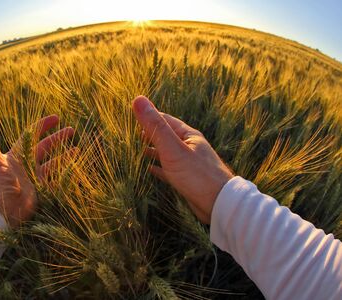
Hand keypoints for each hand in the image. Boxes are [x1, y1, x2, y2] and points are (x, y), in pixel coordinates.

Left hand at [0, 104, 75, 227]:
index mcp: (15, 154)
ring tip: (78, 149)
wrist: (0, 211)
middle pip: (45, 147)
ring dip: (65, 155)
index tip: (56, 118)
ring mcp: (34, 177)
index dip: (43, 126)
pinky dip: (65, 173)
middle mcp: (26, 164)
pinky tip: (75, 168)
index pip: (31, 135)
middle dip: (58, 138)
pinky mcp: (41, 190)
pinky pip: (56, 179)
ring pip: (53, 162)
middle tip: (72, 130)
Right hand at [132, 96, 233, 223]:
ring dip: (154, 151)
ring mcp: (189, 163)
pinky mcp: (188, 179)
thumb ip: (155, 127)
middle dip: (150, 134)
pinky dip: (159, 168)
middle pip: (166, 136)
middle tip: (132, 135)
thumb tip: (138, 100)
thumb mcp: (172, 149)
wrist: (219, 204)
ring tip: (138, 151)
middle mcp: (190, 147)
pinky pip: (169, 170)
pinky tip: (150, 170)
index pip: (165, 120)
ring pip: (167, 153)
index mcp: (188, 135)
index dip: (149, 117)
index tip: (133, 117)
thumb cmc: (197, 175)